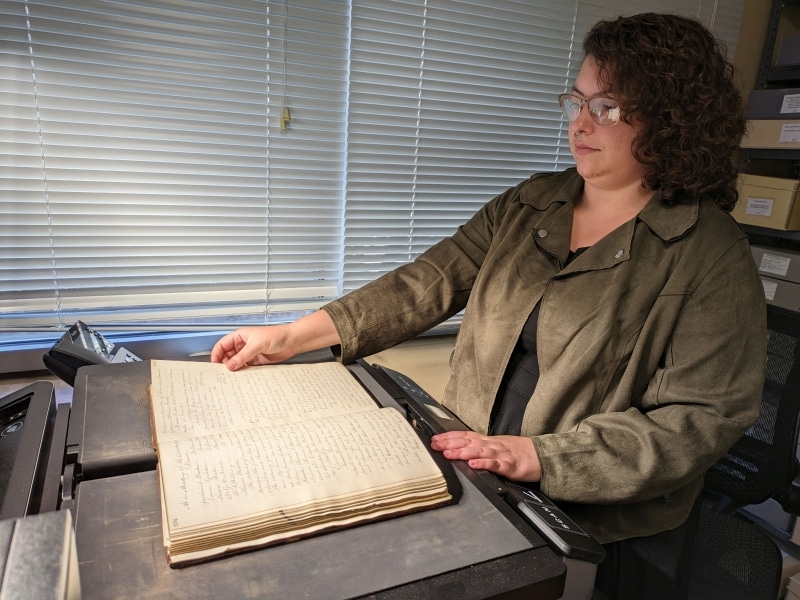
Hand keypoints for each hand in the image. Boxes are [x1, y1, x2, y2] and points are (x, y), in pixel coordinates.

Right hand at [210, 310, 340, 370]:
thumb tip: (229, 366)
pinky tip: (241, 378)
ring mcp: (249, 353)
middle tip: (222, 375)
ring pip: (236, 362)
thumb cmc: (275, 336)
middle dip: (224, 363)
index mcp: (240, 336)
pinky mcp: (256, 361)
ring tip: (231, 378)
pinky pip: (245, 367)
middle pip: (227, 355)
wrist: (292, 342)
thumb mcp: (256, 345)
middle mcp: (243, 345)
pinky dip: (242, 372)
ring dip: (233, 369)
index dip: (217, 354)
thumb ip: (243, 356)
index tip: (214, 365)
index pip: (222, 345)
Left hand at [430, 431, 540, 481]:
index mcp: (488, 441)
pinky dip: (484, 464)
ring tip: (449, 454)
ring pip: (479, 451)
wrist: (541, 456)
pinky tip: (474, 465)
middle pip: (468, 442)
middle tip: (435, 445)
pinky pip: (496, 465)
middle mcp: (492, 445)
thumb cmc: (518, 452)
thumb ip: (480, 447)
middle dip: (450, 443)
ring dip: (463, 452)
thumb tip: (459, 448)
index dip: (449, 437)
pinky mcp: (511, 466)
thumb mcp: (496, 446)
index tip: (434, 439)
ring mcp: (501, 455)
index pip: (465, 436)